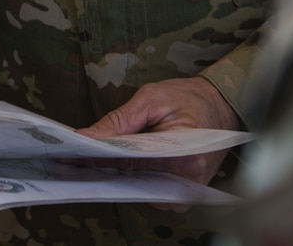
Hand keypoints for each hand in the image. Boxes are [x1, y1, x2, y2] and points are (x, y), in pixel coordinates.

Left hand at [79, 76, 240, 185]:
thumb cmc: (189, 99)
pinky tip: (116, 164)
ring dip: (117, 174)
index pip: (131, 162)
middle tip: (75, 157)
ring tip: (93, 158)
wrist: (219, 107)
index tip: (72, 155)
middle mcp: (188, 181)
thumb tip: (86, 137)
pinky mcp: (180, 193)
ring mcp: (184, 191)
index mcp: (185, 155)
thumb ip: (119, 121)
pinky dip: (132, 177)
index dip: (98, 158)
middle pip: (134, 180)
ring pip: (139, 188)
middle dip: (105, 167)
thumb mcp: (152, 98)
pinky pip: (149, 189)